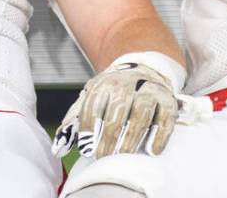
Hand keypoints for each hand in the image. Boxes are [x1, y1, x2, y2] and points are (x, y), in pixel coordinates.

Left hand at [53, 61, 178, 158]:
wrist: (143, 70)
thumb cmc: (113, 92)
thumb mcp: (92, 97)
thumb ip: (75, 119)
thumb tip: (58, 145)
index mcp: (104, 83)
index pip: (94, 104)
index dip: (88, 128)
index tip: (86, 148)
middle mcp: (127, 83)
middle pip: (117, 111)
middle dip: (109, 136)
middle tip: (104, 156)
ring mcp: (149, 90)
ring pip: (141, 113)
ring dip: (131, 137)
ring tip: (123, 154)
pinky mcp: (167, 99)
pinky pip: (165, 118)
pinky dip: (160, 135)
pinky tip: (152, 150)